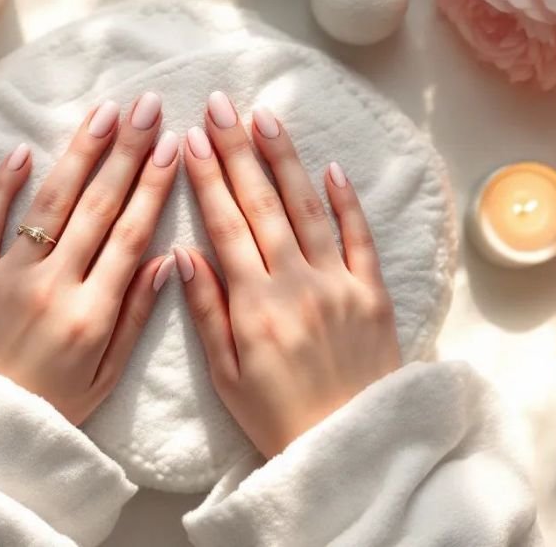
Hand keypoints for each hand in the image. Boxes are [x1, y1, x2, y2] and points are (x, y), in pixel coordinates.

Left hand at [0, 94, 179, 425]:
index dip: (153, 185)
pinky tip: (25, 149)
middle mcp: (52, 285)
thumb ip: (135, 317)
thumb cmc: (47, 410)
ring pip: (50, 201)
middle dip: (127, 151)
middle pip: (96, 205)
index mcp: (91, 313)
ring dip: (80, 152)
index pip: (130, 233)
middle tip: (147, 107)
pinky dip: (4, 183)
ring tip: (105, 112)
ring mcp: (6, 275)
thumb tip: (164, 260)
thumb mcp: (104, 378)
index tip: (173, 145)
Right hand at [179, 92, 400, 458]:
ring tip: (265, 118)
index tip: (190, 138)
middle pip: (262, 203)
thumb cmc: (277, 416)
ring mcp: (339, 283)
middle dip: (237, 149)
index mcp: (255, 304)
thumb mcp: (225, 373)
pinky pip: (361, 237)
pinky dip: (346, 201)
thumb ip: (204, 308)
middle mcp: (297, 283)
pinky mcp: (373, 292)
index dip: (206, 177)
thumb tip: (182, 252)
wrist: (350, 450)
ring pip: (308, 208)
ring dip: (285, 159)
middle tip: (220, 106)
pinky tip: (330, 167)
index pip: (226, 224)